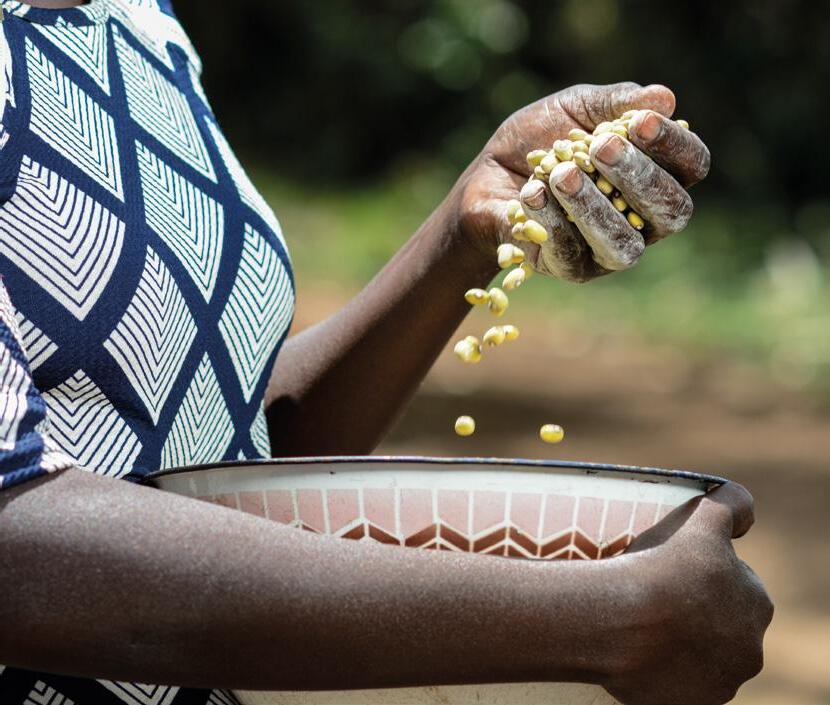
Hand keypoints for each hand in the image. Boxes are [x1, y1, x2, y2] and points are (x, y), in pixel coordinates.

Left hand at [457, 82, 710, 281]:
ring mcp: (610, 250)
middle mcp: (645, 219)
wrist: (486, 175)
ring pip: (625, 244)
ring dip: (595, 207)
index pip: (691, 165)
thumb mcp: (575, 108)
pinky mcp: (573, 269)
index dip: (674, 144)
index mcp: (657, 175)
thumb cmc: (540, 139)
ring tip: (562, 174)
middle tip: (602, 147)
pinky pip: (572, 253)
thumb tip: (666, 98)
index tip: (641, 121)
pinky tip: (532, 193)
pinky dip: (553, 220)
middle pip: (671, 212)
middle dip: (639, 177)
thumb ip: (616, 104)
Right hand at [605, 482, 773, 704]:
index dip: (704, 572)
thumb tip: (745, 509)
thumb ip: (731, 504)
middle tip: (654, 593)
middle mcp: (748, 650)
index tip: (672, 567)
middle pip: (720, 623)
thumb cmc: (661, 566)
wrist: (622, 623)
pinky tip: (638, 649)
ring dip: (680, 641)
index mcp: (757, 604)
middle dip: (695, 610)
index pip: (735, 584)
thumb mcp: (698, 520)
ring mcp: (719, 682)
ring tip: (641, 622)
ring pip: (700, 656)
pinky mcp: (689, 704)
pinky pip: (677, 684)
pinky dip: (663, 670)